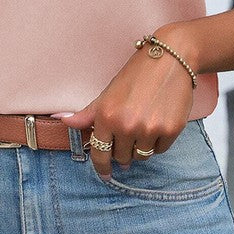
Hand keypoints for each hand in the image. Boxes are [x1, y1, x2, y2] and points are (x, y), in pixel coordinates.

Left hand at [53, 25, 197, 180]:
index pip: (100, 154)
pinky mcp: (170, 130)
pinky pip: (160, 150)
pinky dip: (158, 142)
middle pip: (122, 158)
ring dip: (140, 147)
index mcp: (106, 117)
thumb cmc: (136, 75)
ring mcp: (149, 129)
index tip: (105, 174)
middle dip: (123, 150)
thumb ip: (87, 114)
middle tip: (129, 134)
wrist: (170, 59)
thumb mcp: (107, 94)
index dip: (102, 167)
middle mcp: (126, 126)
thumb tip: (62, 121)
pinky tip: (158, 122)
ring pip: (142, 156)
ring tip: (143, 126)